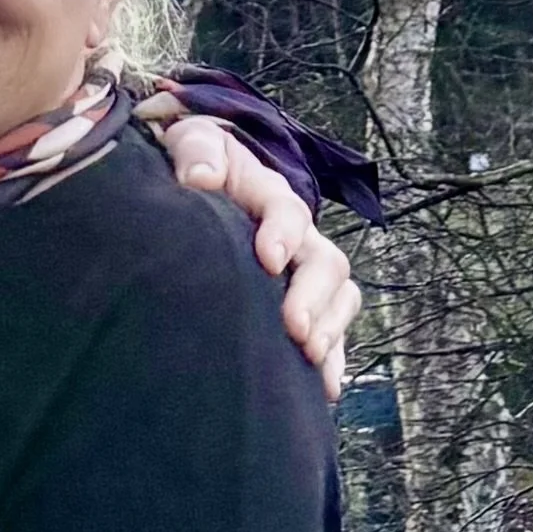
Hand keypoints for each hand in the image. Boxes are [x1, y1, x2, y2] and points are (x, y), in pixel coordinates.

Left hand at [146, 105, 361, 398]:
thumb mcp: (192, 143)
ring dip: (330, 329)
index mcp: (268, 195)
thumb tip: (202, 179)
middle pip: (325, 262)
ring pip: (339, 295)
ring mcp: (304, 268)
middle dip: (314, 297)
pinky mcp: (303, 300)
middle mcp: (297, 233)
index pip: (285, 210)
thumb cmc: (196, 162)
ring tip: (311, 358)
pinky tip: (324, 388)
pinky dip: (332, 357)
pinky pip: (332, 328)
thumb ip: (198, 154)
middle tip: (296, 330)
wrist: (204, 174)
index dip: (282, 233)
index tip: (267, 260)